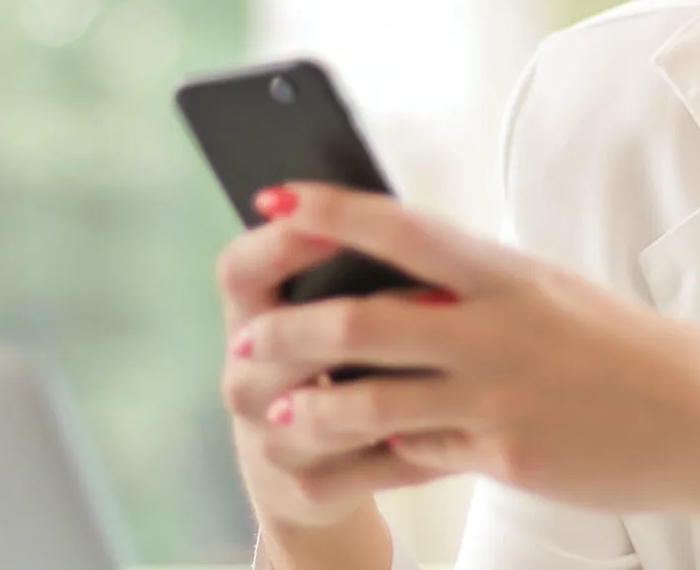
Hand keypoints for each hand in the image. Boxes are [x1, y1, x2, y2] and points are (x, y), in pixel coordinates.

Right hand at [214, 202, 445, 538]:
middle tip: (433, 298)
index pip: (239, 268)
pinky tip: (461, 427)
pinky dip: (419, 446)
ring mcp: (269, 437)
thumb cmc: (334, 364)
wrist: (313, 469)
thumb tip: (396, 214)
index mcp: (247, 317)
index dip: (281, 241)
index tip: (340, 224)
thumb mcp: (323, 311)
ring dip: (396, 386)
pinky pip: (368, 463)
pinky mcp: (307, 486)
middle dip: (356, 318)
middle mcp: (244, 376)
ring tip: (456, 363)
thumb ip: (345, 270)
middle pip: (285, 338)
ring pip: (331, 408)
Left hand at [230, 183, 699, 566]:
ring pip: (371, 397)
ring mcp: (499, 392)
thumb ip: (474, 296)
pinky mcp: (506, 453)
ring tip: (277, 412)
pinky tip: (346, 454)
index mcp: (506, 270)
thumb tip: (391, 295)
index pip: (400, 226)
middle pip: (363, 318)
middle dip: (291, 328)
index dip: (329, 209)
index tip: (269, 198)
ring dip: (311, 407)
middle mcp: (497, 324)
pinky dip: (375, 451)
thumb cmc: (618, 352)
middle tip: (247, 336)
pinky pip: (417, 451)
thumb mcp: (549, 298)